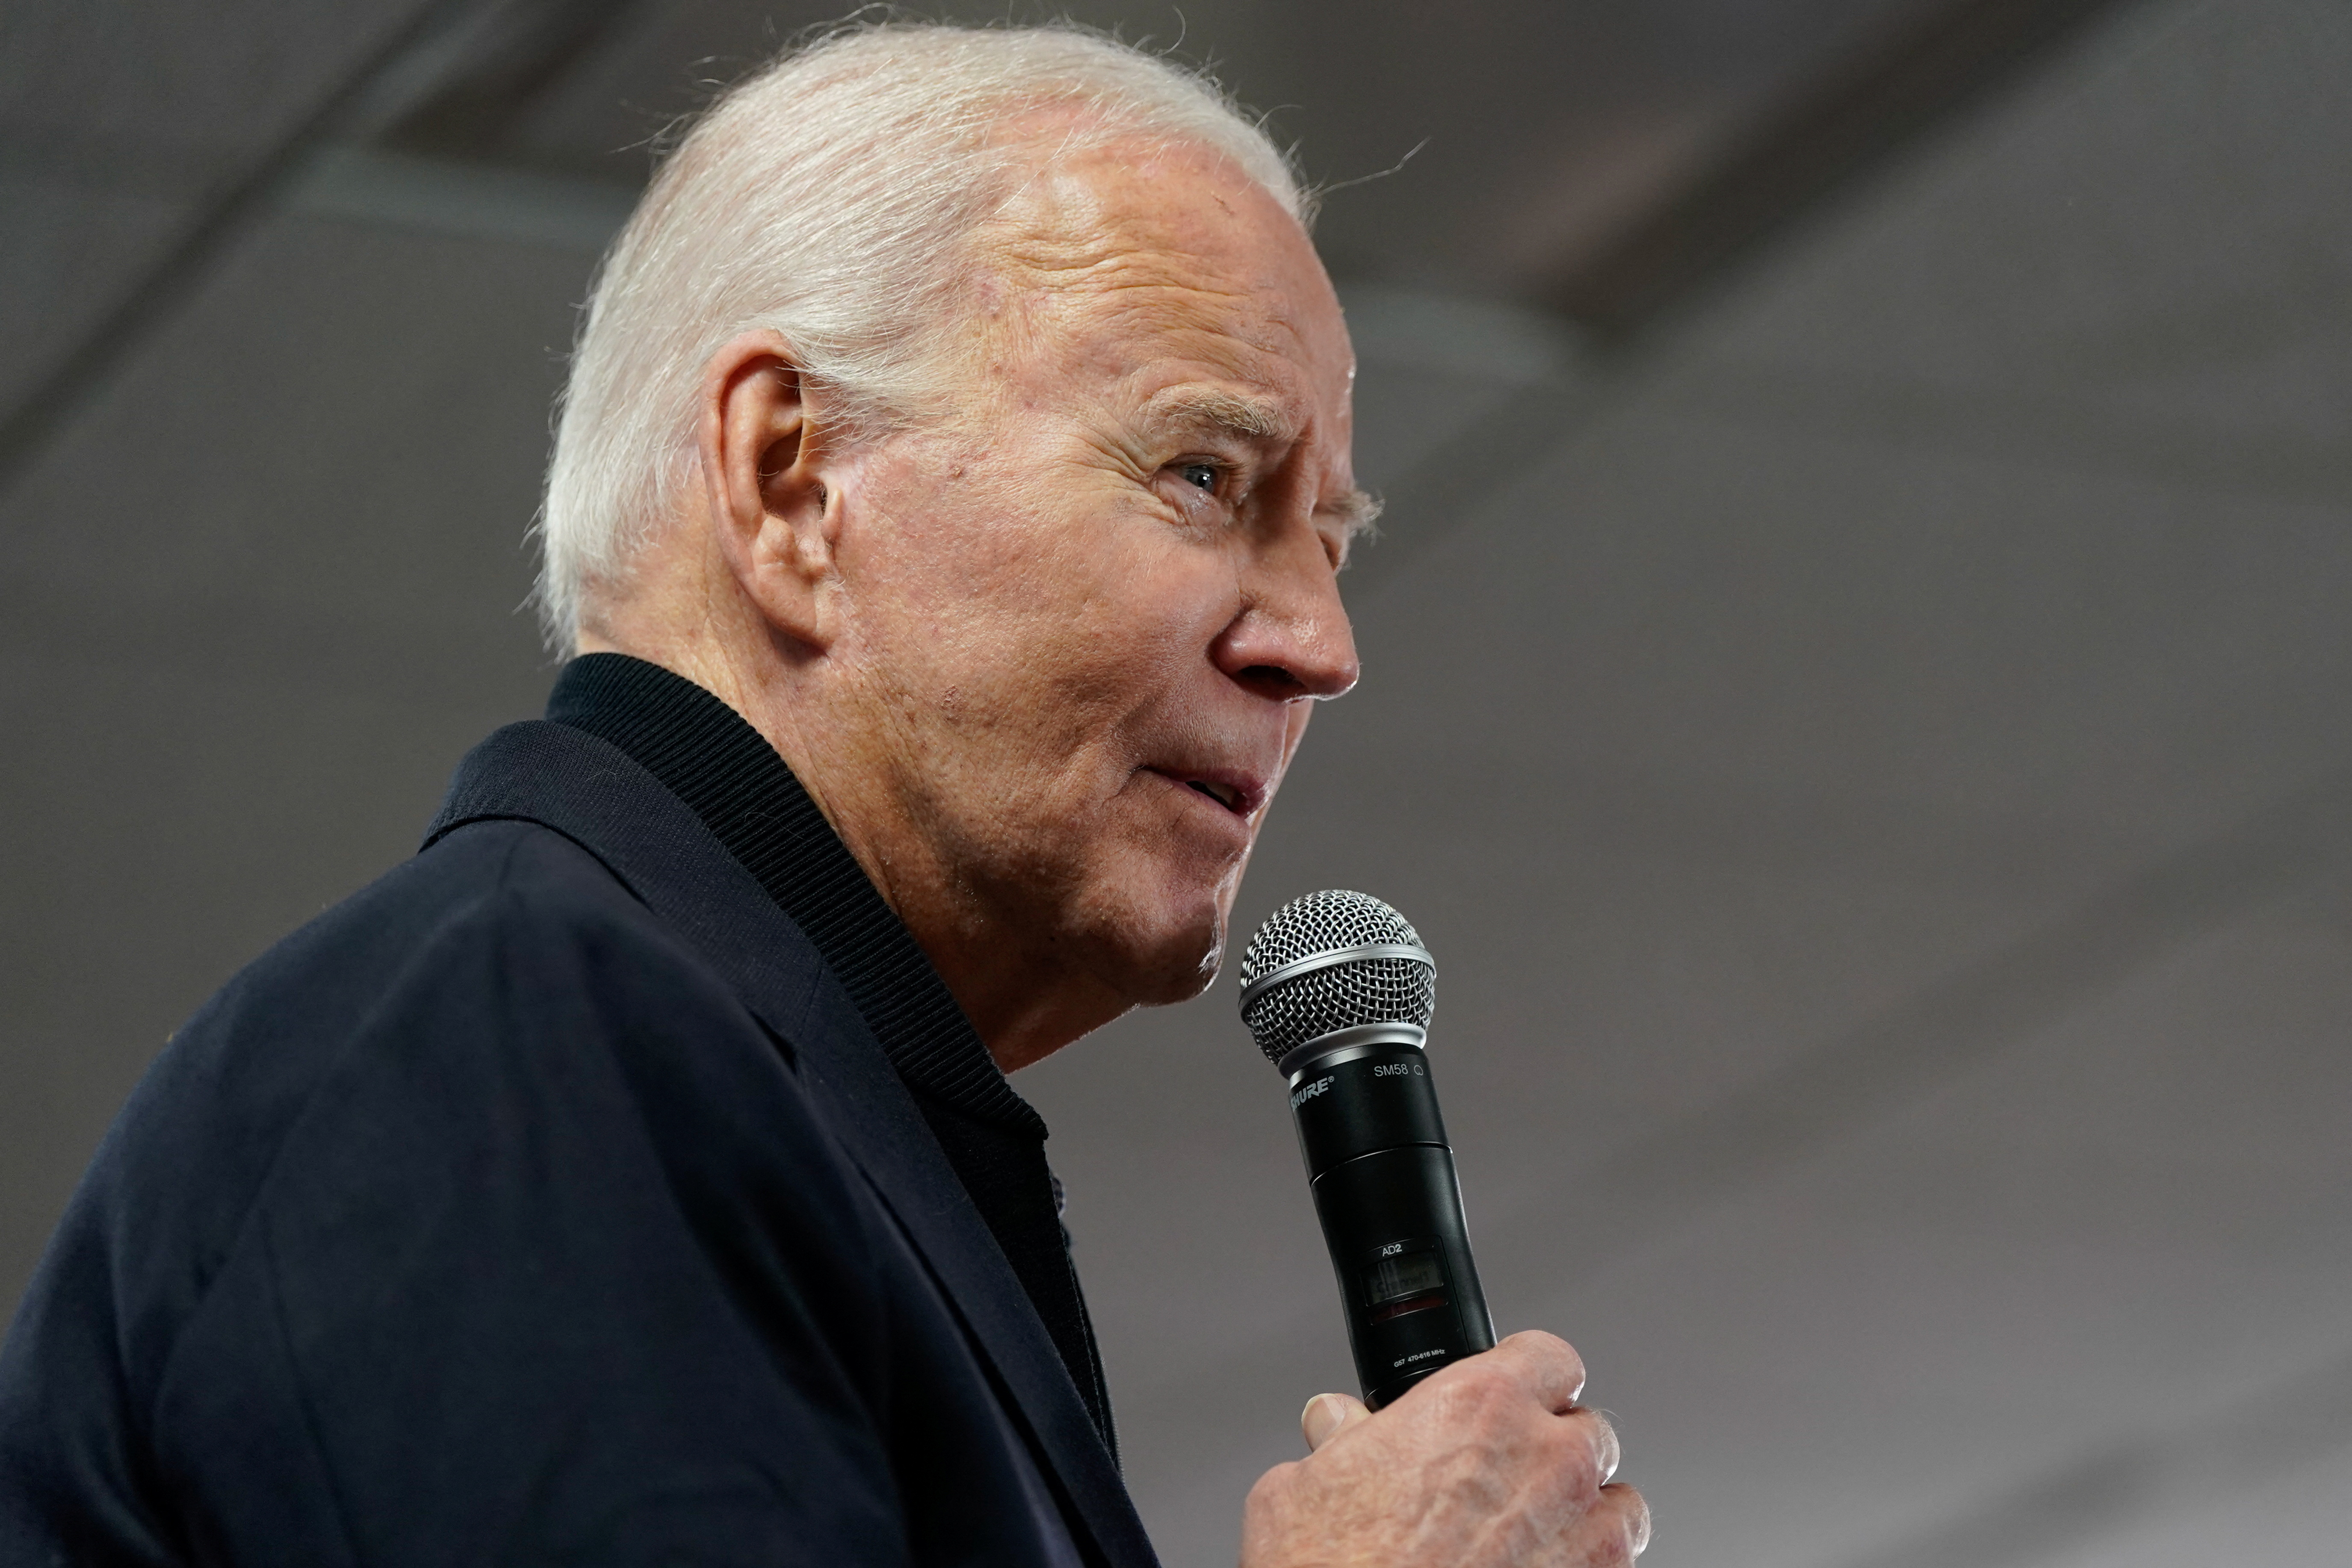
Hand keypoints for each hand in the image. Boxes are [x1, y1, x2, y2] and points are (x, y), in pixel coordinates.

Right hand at [1239, 1331, 1647, 1566]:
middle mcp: (1543, 1459)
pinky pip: (1620, 1565)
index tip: (1515, 1393)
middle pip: (1588, 1428)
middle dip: (1554, 1448)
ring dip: (1585, 1511)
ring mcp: (1579, 1534)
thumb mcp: (1304, 1486)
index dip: (1529, 1374)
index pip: (1548, 1355)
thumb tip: (1337, 1423)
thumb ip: (1339, 1440)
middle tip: (1508, 1478)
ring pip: (1620, 1502)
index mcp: (1478, 1406)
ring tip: (1538, 1534)